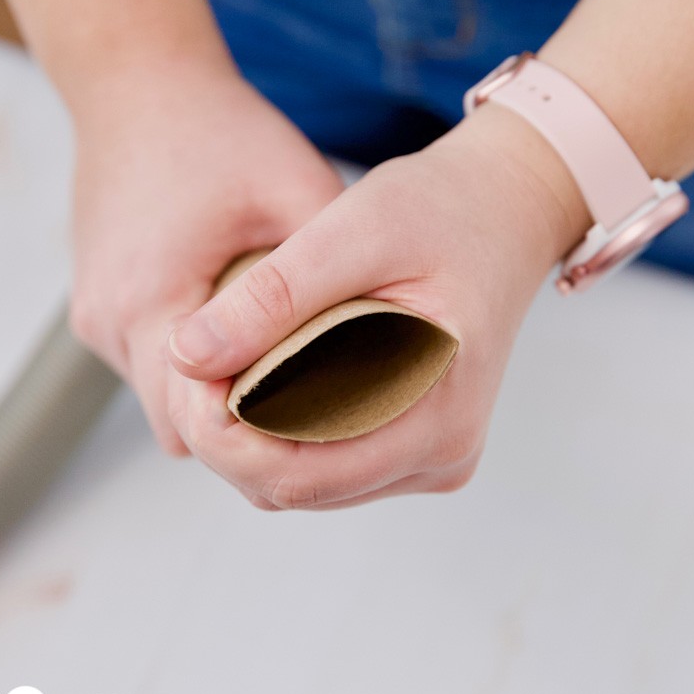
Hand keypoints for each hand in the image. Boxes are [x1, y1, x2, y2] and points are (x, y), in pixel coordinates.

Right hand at [68, 60, 345, 453]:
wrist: (137, 82)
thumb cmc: (217, 127)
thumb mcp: (293, 185)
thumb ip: (330, 262)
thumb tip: (389, 325)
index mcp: (151, 298)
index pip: (202, 422)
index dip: (264, 441)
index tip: (321, 436)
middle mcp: (110, 320)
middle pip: (183, 426)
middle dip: (248, 434)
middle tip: (318, 420)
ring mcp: (96, 314)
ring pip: (166, 401)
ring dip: (222, 402)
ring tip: (288, 384)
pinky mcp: (99, 302)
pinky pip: (152, 367)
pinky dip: (200, 372)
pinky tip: (249, 345)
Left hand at [165, 103, 587, 508]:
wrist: (506, 208)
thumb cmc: (443, 210)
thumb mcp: (356, 231)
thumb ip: (273, 296)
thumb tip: (186, 355)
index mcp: (437, 417)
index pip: (297, 475)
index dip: (222, 435)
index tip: (189, 366)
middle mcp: (441, 454)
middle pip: (294, 485)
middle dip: (227, 435)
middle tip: (196, 359)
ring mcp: (432, 453)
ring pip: (304, 479)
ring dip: (250, 434)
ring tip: (226, 362)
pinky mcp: (418, 439)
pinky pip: (328, 460)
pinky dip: (281, 428)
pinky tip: (266, 375)